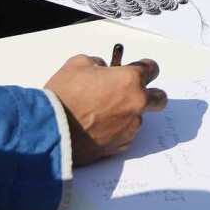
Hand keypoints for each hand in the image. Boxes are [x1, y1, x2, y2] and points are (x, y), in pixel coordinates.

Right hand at [44, 53, 168, 165]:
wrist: (50, 130)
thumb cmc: (63, 96)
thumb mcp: (77, 65)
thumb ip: (98, 64)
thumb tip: (103, 70)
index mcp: (130, 80)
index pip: (152, 69)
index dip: (144, 68)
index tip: (139, 70)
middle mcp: (136, 104)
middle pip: (159, 98)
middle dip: (150, 94)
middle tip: (131, 94)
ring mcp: (130, 127)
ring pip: (139, 118)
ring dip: (128, 114)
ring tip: (102, 114)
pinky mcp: (120, 145)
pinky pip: (126, 134)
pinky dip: (117, 130)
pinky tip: (98, 128)